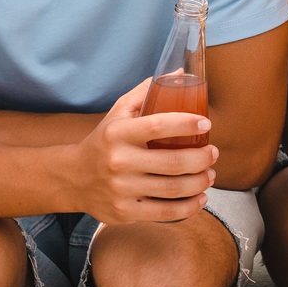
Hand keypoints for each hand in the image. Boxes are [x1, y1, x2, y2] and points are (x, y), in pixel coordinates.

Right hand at [69, 78, 216, 225]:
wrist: (73, 179)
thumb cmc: (104, 141)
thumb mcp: (118, 113)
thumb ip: (146, 93)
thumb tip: (180, 74)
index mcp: (118, 133)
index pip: (157, 125)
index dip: (186, 124)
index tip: (206, 124)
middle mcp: (119, 161)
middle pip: (172, 162)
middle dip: (202, 158)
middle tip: (214, 153)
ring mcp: (122, 189)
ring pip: (173, 189)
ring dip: (200, 182)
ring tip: (211, 175)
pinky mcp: (125, 211)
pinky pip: (165, 213)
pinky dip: (189, 207)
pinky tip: (200, 197)